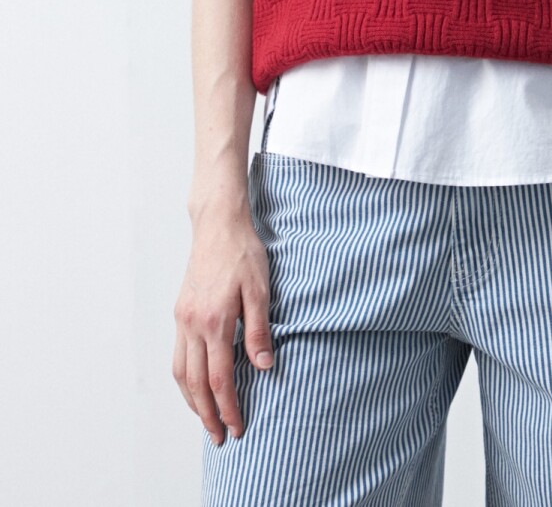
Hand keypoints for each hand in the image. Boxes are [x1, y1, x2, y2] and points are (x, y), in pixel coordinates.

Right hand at [172, 207, 273, 445]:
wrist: (218, 225)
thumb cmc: (243, 253)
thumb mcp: (260, 289)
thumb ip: (259, 330)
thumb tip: (264, 367)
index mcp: (214, 321)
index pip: (219, 378)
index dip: (228, 407)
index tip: (238, 427)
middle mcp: (192, 324)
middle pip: (196, 383)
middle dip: (208, 414)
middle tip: (220, 438)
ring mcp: (182, 319)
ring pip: (181, 373)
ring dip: (192, 401)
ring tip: (206, 420)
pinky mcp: (180, 312)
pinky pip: (177, 356)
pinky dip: (184, 379)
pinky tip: (195, 386)